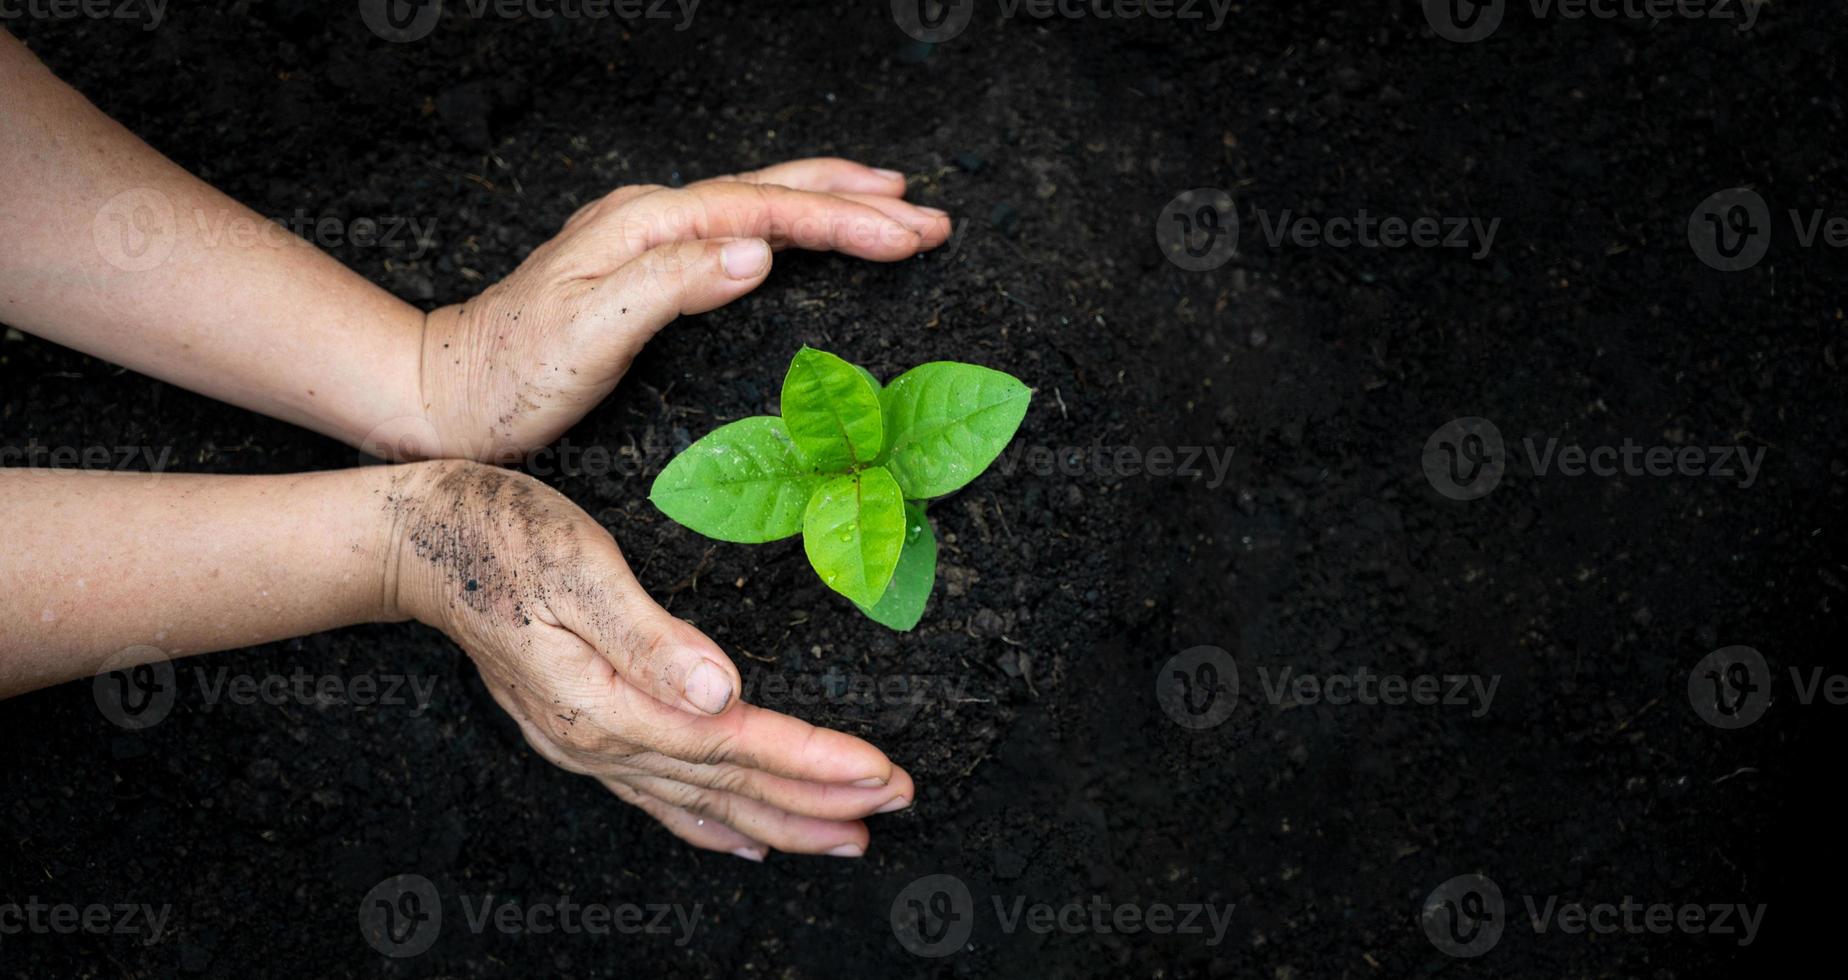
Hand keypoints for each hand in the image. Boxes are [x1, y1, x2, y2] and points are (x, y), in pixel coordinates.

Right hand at [385, 460, 913, 858]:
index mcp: (606, 702)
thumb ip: (648, 637)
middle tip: (894, 806)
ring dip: (778, 821)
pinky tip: (743, 840)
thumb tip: (721, 690)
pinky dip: (709, 824)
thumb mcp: (575, 567)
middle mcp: (599, 740)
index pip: (735, 743)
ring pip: (701, 803)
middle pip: (729, 785)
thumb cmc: (496, 537)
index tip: (880, 773)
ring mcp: (586, 744)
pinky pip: (659, 799)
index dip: (813, 761)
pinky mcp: (581, 731)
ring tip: (846, 837)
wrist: (414, 541)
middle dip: (819, 801)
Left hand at [398, 158, 951, 461]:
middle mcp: (650, 216)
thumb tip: (759, 253)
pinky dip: (789, 224)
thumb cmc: (513, 374)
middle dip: (858, 200)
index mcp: (646, 223)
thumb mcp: (591, 332)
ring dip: (831, 203)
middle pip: (773, 191)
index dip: (844, 221)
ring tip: (892, 204)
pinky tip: (805, 233)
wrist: (445, 392)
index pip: (766, 209)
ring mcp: (647, 237)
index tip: (909, 235)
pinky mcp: (646, 265)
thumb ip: (674, 285)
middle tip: (930, 217)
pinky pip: (737, 229)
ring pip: (759, 203)